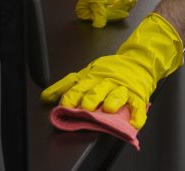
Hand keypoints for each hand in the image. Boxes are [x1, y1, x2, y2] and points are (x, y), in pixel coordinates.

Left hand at [41, 12, 182, 128]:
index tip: (66, 105)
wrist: (139, 61)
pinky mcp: (139, 95)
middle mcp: (108, 81)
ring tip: (109, 109)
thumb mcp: (87, 72)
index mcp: (94, 76)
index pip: (81, 86)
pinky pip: (139, 106)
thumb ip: (66, 85)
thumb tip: (46, 97)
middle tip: (86, 107)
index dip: (73, 96)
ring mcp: (124, 88)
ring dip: (113, 101)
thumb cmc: (111, 69)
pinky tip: (134, 123)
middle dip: (92, 98)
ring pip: (118, 94)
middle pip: (99, 89)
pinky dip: (138, 116)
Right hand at [76, 0, 137, 27]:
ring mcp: (103, 4)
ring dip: (126, 6)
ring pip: (116, 12)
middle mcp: (92, 8)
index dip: (111, 16)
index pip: (98, 20)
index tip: (123, 13)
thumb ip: (98, 12)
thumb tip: (98, 26)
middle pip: (109, 16)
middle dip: (121, 9)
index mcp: (84, 9)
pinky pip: (120, 6)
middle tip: (128, 1)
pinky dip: (128, 3)